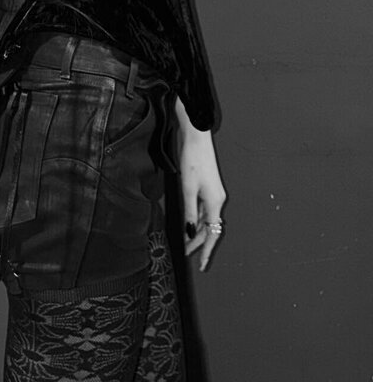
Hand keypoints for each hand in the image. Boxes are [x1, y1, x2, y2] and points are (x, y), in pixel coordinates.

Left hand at [178, 124, 226, 271]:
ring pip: (205, 219)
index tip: (203, 265)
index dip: (206, 250)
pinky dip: (196, 218)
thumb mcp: (188, 189)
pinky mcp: (206, 187)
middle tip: (186, 253)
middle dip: (198, 241)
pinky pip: (203, 209)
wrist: (196, 137)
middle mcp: (217, 200)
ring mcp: (213, 193)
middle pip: (209, 227)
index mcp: (215, 202)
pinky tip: (188, 223)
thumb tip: (189, 233)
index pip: (212, 233)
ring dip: (196, 230)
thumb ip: (189, 212)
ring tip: (185, 242)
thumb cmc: (192, 161)